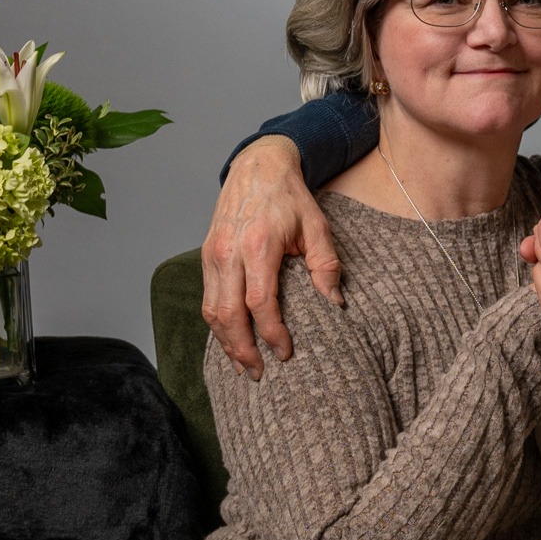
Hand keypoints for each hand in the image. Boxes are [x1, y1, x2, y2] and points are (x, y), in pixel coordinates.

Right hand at [201, 136, 343, 378]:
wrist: (258, 165)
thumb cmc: (289, 197)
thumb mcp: (317, 225)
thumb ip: (326, 265)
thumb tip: (334, 304)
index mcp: (258, 245)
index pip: (259, 302)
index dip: (271, 333)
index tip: (285, 353)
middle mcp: (228, 252)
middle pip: (227, 314)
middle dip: (242, 349)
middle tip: (259, 373)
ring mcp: (212, 254)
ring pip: (210, 310)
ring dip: (225, 342)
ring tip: (244, 366)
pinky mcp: (206, 255)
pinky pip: (206, 297)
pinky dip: (217, 324)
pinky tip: (231, 340)